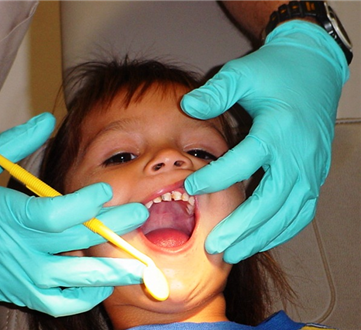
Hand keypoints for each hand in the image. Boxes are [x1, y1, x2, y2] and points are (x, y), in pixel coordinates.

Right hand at [0, 113, 147, 315]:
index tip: (107, 189)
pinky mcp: (23, 292)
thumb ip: (14, 143)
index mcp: (8, 216)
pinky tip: (103, 284)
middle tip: (141, 213)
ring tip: (140, 265)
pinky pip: (60, 304)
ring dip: (111, 270)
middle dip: (113, 226)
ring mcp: (24, 276)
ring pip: (75, 278)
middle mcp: (20, 249)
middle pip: (76, 240)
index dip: (85, 204)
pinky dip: (84, 298)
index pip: (55, 214)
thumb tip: (47, 120)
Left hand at [181, 21, 348, 262]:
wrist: (316, 70)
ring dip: (261, 236)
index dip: (217, 177)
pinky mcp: (316, 174)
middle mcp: (299, 153)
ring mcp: (312, 168)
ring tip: (233, 254)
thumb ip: (216, 91)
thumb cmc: (275, 73)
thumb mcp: (243, 73)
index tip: (190, 188)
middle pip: (271, 199)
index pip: (245, 161)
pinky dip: (282, 230)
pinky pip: (302, 211)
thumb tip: (186, 106)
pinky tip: (261, 240)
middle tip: (214, 246)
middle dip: (242, 227)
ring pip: (288, 212)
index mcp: (279, 128)